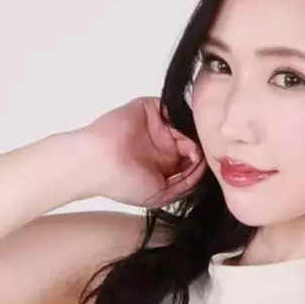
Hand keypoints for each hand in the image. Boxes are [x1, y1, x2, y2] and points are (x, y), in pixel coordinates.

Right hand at [74, 96, 205, 206]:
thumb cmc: (124, 183)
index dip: (200, 164)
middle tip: (200, 157)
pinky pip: (173, 109)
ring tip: (190, 148)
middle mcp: (164, 144)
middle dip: (198, 149)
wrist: (98, 162)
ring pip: (184, 126)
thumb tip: (202, 168)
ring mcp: (158, 125)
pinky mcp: (151, 108)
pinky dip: (181, 118)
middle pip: (191, 142)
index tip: (206, 169)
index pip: (191, 161)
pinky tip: (182, 131)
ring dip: (190, 136)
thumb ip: (184, 184)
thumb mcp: (160, 195)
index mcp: (165, 165)